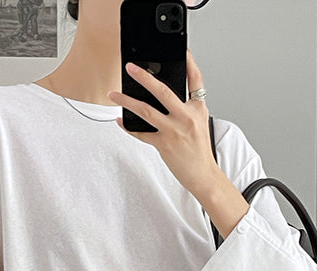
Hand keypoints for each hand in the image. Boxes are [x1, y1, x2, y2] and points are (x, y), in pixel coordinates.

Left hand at [107, 49, 220, 199]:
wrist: (203, 174)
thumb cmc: (199, 150)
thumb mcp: (200, 123)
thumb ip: (186, 107)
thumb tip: (162, 94)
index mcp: (197, 109)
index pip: (195, 79)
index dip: (189, 61)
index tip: (181, 50)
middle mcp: (186, 117)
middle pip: (163, 91)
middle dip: (144, 77)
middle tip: (131, 67)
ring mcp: (174, 131)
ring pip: (146, 110)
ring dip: (126, 100)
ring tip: (113, 94)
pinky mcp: (163, 144)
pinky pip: (140, 132)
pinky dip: (128, 126)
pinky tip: (120, 120)